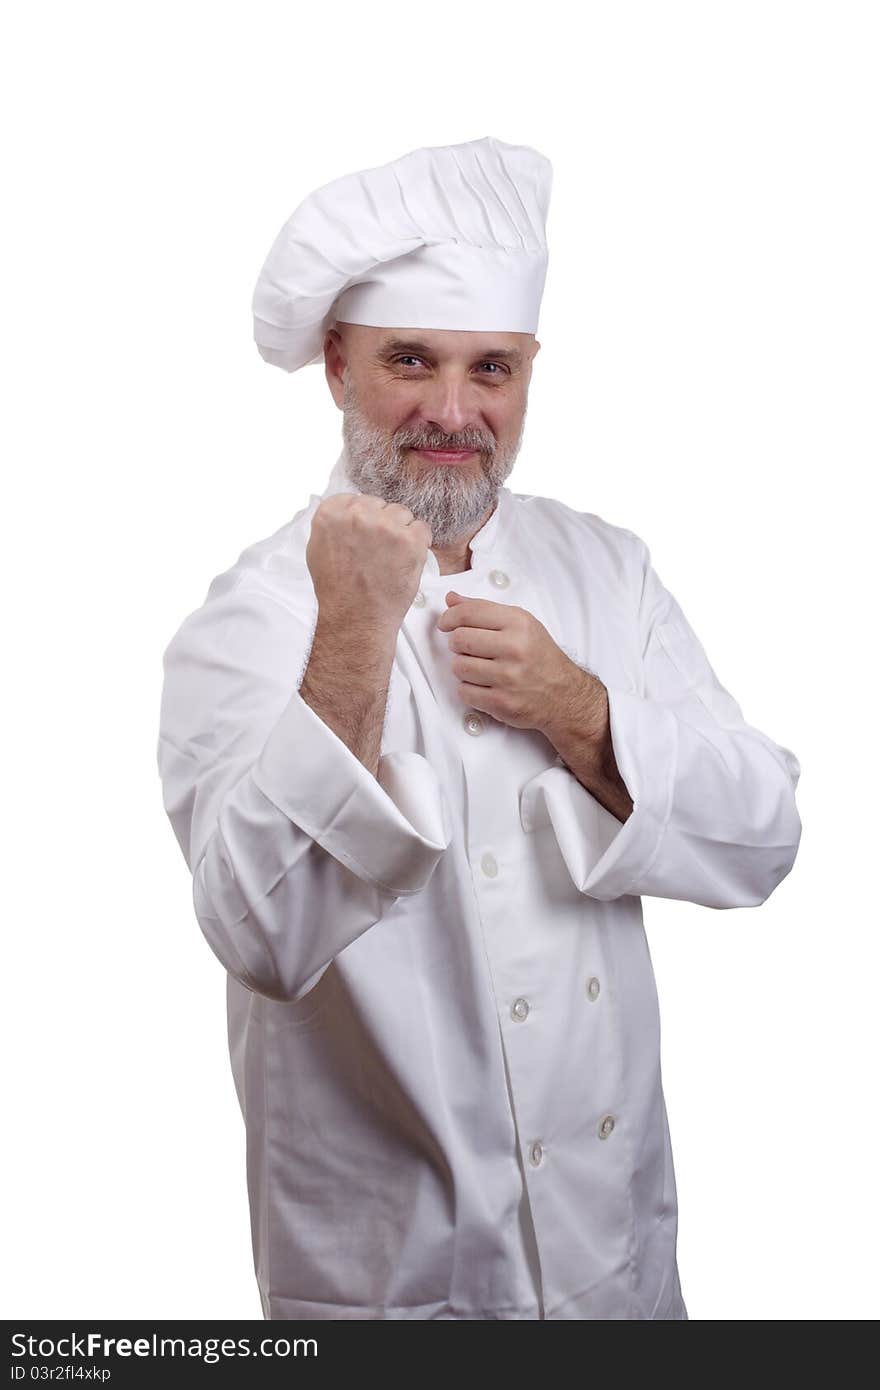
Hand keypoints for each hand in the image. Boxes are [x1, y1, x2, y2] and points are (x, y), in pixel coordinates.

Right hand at [306, 493, 431, 636]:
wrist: (356, 617)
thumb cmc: (337, 590)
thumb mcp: (318, 549)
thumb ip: (332, 525)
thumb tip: (344, 512)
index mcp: (331, 514)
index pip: (356, 498)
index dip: (364, 517)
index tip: (365, 533)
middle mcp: (358, 515)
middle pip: (380, 505)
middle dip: (382, 524)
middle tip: (378, 550)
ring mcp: (385, 526)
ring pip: (402, 514)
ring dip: (400, 532)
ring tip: (391, 557)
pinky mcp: (409, 539)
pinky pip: (422, 528)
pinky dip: (418, 543)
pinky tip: (405, 559)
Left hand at [436, 591, 604, 738]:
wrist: (564, 694)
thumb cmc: (539, 657)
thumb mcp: (521, 624)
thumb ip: (484, 610)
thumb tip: (451, 599)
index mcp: (518, 624)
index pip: (469, 613)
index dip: (449, 617)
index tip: (445, 623)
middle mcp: (514, 648)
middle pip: (459, 639)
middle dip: (457, 644)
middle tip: (468, 648)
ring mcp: (508, 677)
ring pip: (458, 666)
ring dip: (462, 668)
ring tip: (478, 668)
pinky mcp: (501, 702)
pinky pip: (464, 692)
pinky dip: (468, 689)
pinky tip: (483, 685)